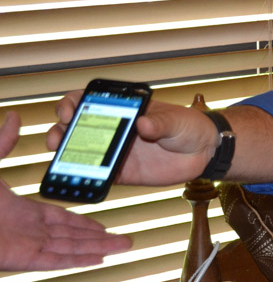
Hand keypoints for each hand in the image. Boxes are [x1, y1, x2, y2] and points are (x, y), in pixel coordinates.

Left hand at [0, 112, 131, 270]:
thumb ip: (2, 143)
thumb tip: (13, 118)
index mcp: (19, 211)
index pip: (59, 218)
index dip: (83, 221)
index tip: (102, 224)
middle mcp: (25, 231)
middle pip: (72, 236)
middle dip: (101, 238)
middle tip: (125, 240)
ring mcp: (24, 245)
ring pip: (71, 248)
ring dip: (98, 248)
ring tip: (124, 248)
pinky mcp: (20, 258)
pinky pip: (56, 260)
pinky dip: (79, 260)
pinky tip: (98, 261)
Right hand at [47, 93, 217, 185]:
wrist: (205, 152)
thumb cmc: (189, 127)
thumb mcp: (177, 120)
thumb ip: (160, 122)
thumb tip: (143, 124)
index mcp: (124, 109)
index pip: (88, 100)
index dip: (72, 103)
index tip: (68, 111)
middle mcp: (115, 129)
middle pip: (76, 127)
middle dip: (60, 131)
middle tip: (58, 139)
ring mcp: (117, 151)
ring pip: (83, 152)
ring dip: (67, 155)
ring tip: (61, 159)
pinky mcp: (124, 172)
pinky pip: (100, 175)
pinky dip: (88, 178)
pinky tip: (81, 180)